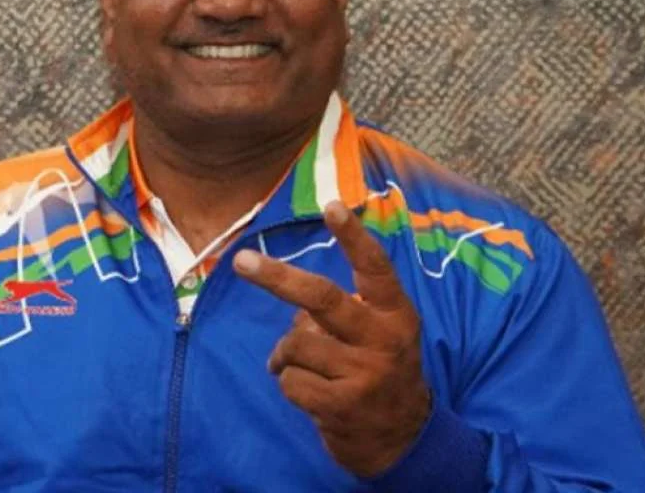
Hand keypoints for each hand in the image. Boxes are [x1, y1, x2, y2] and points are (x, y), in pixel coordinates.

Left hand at [232, 201, 431, 477]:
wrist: (403, 438)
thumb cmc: (381, 370)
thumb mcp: (381, 333)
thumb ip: (348, 309)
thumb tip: (295, 305)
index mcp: (395, 314)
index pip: (375, 268)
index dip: (353, 237)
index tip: (331, 206)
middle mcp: (383, 340)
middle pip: (322, 299)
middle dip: (277, 277)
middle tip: (241, 260)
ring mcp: (363, 374)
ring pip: (296, 343)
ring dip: (285, 353)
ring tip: (298, 364)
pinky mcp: (342, 406)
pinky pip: (290, 381)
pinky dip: (288, 382)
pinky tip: (309, 391)